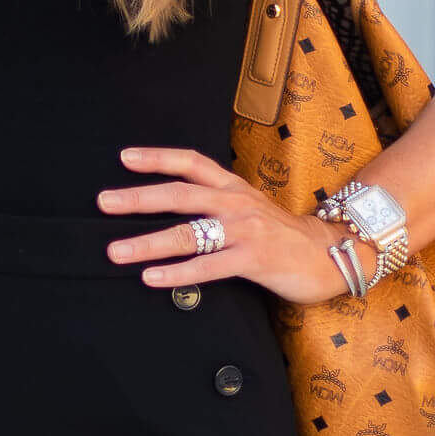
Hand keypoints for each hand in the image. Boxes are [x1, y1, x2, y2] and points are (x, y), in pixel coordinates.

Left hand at [98, 145, 350, 303]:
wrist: (330, 254)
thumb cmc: (283, 235)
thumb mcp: (249, 209)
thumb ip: (217, 205)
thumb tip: (174, 208)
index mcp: (233, 187)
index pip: (191, 163)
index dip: (158, 158)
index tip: (124, 157)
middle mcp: (236, 203)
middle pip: (181, 195)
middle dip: (138, 199)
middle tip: (104, 202)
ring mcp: (245, 231)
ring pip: (189, 234)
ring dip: (147, 242)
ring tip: (116, 251)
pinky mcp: (254, 259)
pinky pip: (209, 266)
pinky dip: (177, 273)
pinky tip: (152, 278)